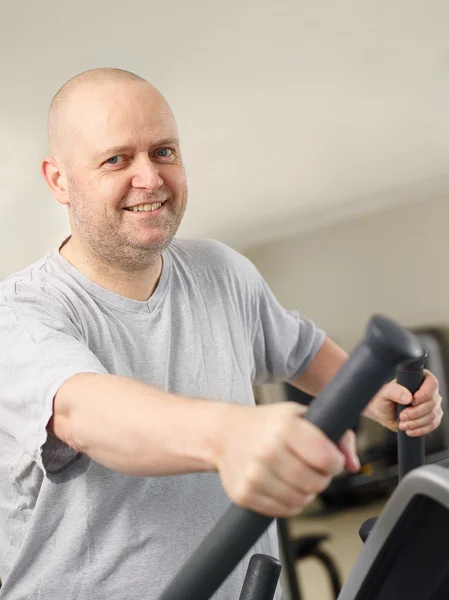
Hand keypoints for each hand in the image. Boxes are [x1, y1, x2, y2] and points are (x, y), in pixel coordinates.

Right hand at [214, 402, 345, 517]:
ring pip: (302, 500)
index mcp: (284, 427)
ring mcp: (254, 475)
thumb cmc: (267, 423)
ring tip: (297, 475)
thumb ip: (338, 435)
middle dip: (321, 478)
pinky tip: (284, 484)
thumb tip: (353, 465)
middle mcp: (267, 451)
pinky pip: (284, 511)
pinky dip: (290, 502)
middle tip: (312, 467)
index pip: (326, 458)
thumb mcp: (302, 415)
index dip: (334, 462)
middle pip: (315, 483)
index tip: (329, 458)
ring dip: (307, 492)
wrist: (225, 433)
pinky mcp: (244, 494)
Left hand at [363, 370, 442, 435]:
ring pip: (432, 415)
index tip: (413, 400)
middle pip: (432, 402)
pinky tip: (409, 430)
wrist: (382, 412)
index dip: (425, 393)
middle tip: (402, 415)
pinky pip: (432, 425)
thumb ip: (394, 391)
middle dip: (417, 412)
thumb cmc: (383, 398)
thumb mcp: (385, 392)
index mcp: (419, 379)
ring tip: (402, 424)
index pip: (432, 383)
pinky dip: (420, 429)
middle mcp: (429, 391)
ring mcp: (432, 405)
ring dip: (417, 422)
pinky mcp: (431, 418)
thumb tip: (408, 397)